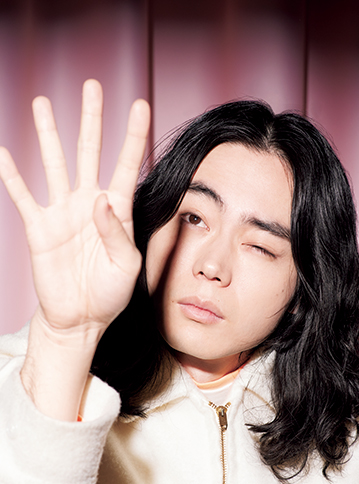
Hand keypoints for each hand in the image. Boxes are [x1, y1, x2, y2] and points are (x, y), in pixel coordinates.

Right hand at [0, 79, 149, 340]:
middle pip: (90, 152)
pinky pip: (23, 196)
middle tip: (92, 87)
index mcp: (117, 210)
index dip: (133, 136)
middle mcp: (89, 203)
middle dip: (91, 120)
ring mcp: (63, 212)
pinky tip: (2, 152)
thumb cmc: (110, 294)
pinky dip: (11, 175)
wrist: (80, 318)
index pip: (128, 165)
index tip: (140, 105)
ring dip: (49, 135)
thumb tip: (100, 199)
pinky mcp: (39, 227)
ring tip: (44, 104)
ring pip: (55, 164)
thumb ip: (116, 232)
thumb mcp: (126, 266)